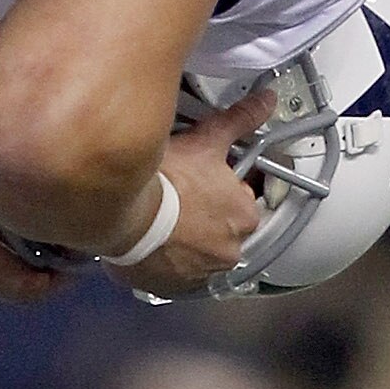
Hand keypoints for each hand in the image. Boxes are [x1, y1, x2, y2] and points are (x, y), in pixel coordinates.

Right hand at [102, 88, 273, 297]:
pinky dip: (167, 261)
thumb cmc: (166, 182)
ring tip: (162, 219)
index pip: (241, 200)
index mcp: (246, 215)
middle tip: (178, 197)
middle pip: (221, 228)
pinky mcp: (173, 287)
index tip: (200, 182)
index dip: (219, 187)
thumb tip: (266, 101)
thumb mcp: (205, 141)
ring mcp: (202, 273)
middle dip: (204, 215)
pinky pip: (176, 274)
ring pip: (198, 252)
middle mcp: (231, 250)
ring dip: (185, 239)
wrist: (123, 216)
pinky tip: (153, 241)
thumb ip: (239, 120)